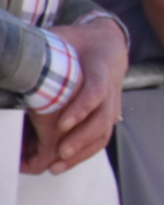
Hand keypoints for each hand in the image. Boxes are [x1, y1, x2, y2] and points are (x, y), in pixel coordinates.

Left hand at [21, 18, 126, 174]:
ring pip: (102, 133)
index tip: (62, 124)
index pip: (96, 90)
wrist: (106, 45)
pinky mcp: (107, 117)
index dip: (82, 108)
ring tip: (56, 166)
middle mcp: (110, 91)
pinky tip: (61, 164)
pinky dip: (82, 154)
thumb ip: (39, 47)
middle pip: (102, 119)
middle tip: (59, 152)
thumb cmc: (78, 44)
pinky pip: (100, 140)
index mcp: (100, 69)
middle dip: (81, 138)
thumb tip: (8, 54)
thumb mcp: (60, 38)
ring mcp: (112, 106)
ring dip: (81, 151)